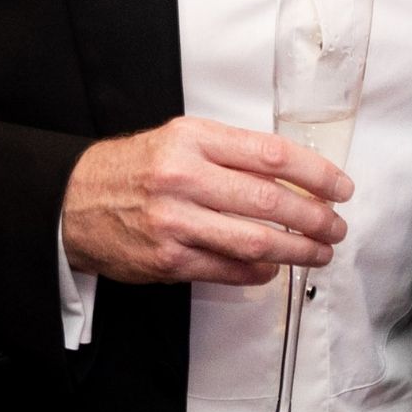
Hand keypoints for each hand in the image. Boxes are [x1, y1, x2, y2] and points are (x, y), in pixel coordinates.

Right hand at [62, 115, 352, 288]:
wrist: (71, 203)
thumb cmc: (133, 170)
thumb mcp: (179, 140)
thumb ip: (231, 153)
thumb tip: (295, 176)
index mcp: (193, 139)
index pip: (272, 155)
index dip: (317, 174)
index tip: (340, 187)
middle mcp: (184, 177)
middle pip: (270, 201)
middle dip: (316, 219)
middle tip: (336, 227)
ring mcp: (175, 222)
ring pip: (256, 240)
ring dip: (298, 250)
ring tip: (318, 252)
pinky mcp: (168, 260)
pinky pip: (228, 270)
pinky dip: (259, 272)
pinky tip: (273, 268)